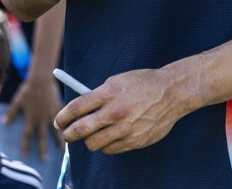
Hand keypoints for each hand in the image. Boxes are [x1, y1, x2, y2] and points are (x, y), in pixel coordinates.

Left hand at [3, 75, 63, 160]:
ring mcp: (52, 113)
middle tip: (44, 159)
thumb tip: (3, 123)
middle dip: (42, 149)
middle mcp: (42, 118)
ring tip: (62, 149)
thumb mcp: (17, 101)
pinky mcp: (59, 107)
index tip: (25, 156)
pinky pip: (64, 118)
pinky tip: (71, 128)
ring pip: (56, 130)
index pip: (27, 135)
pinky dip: (67, 124)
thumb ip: (11, 113)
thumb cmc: (28, 90)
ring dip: (58, 140)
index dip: (25, 145)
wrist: (42, 79)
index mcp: (31, 118)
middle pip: (42, 137)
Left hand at [55, 67, 187, 153]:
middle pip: (80, 130)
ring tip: (94, 133)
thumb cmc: (142, 84)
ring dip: (90, 140)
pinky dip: (107, 144)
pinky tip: (113, 135)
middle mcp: (115, 111)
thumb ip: (98, 95)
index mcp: (109, 93)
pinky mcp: (135, 141)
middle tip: (67, 134)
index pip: (75, 108)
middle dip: (68, 134)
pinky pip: (110, 149)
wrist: (172, 92)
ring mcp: (126, 128)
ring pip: (93, 144)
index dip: (62, 117)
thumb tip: (77, 111)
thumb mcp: (118, 81)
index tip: (59, 121)